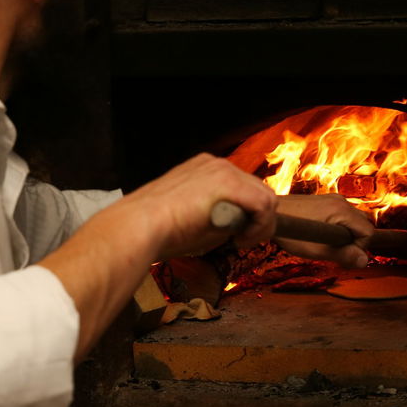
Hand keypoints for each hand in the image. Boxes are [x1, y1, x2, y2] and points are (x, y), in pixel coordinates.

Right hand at [116, 153, 276, 259]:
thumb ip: (218, 216)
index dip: (247, 215)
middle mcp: (216, 164)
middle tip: (241, 241)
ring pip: (266, 197)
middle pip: (259, 190)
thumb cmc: (157, 229)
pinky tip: (240, 240)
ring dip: (260, 224)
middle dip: (257, 220)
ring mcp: (223, 170)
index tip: (235, 237)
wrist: (140, 226)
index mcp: (205, 169)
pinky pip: (264, 205)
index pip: (243, 188)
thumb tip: (239, 228)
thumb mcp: (193, 217)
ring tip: (240, 242)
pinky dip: (259, 226)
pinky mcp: (229, 184)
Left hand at [274, 193, 373, 268]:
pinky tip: (321, 236)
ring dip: (346, 235)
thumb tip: (364, 261)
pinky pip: (342, 217)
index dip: (359, 248)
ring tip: (326, 244)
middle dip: (354, 241)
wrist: (271, 215)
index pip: (368, 232)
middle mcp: (341, 201)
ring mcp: (333, 199)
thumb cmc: (292, 232)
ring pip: (353, 221)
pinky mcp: (325, 201)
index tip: (342, 254)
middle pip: (363, 225)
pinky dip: (338, 228)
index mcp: (342, 210)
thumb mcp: (319, 250)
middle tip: (335, 251)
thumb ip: (344, 255)